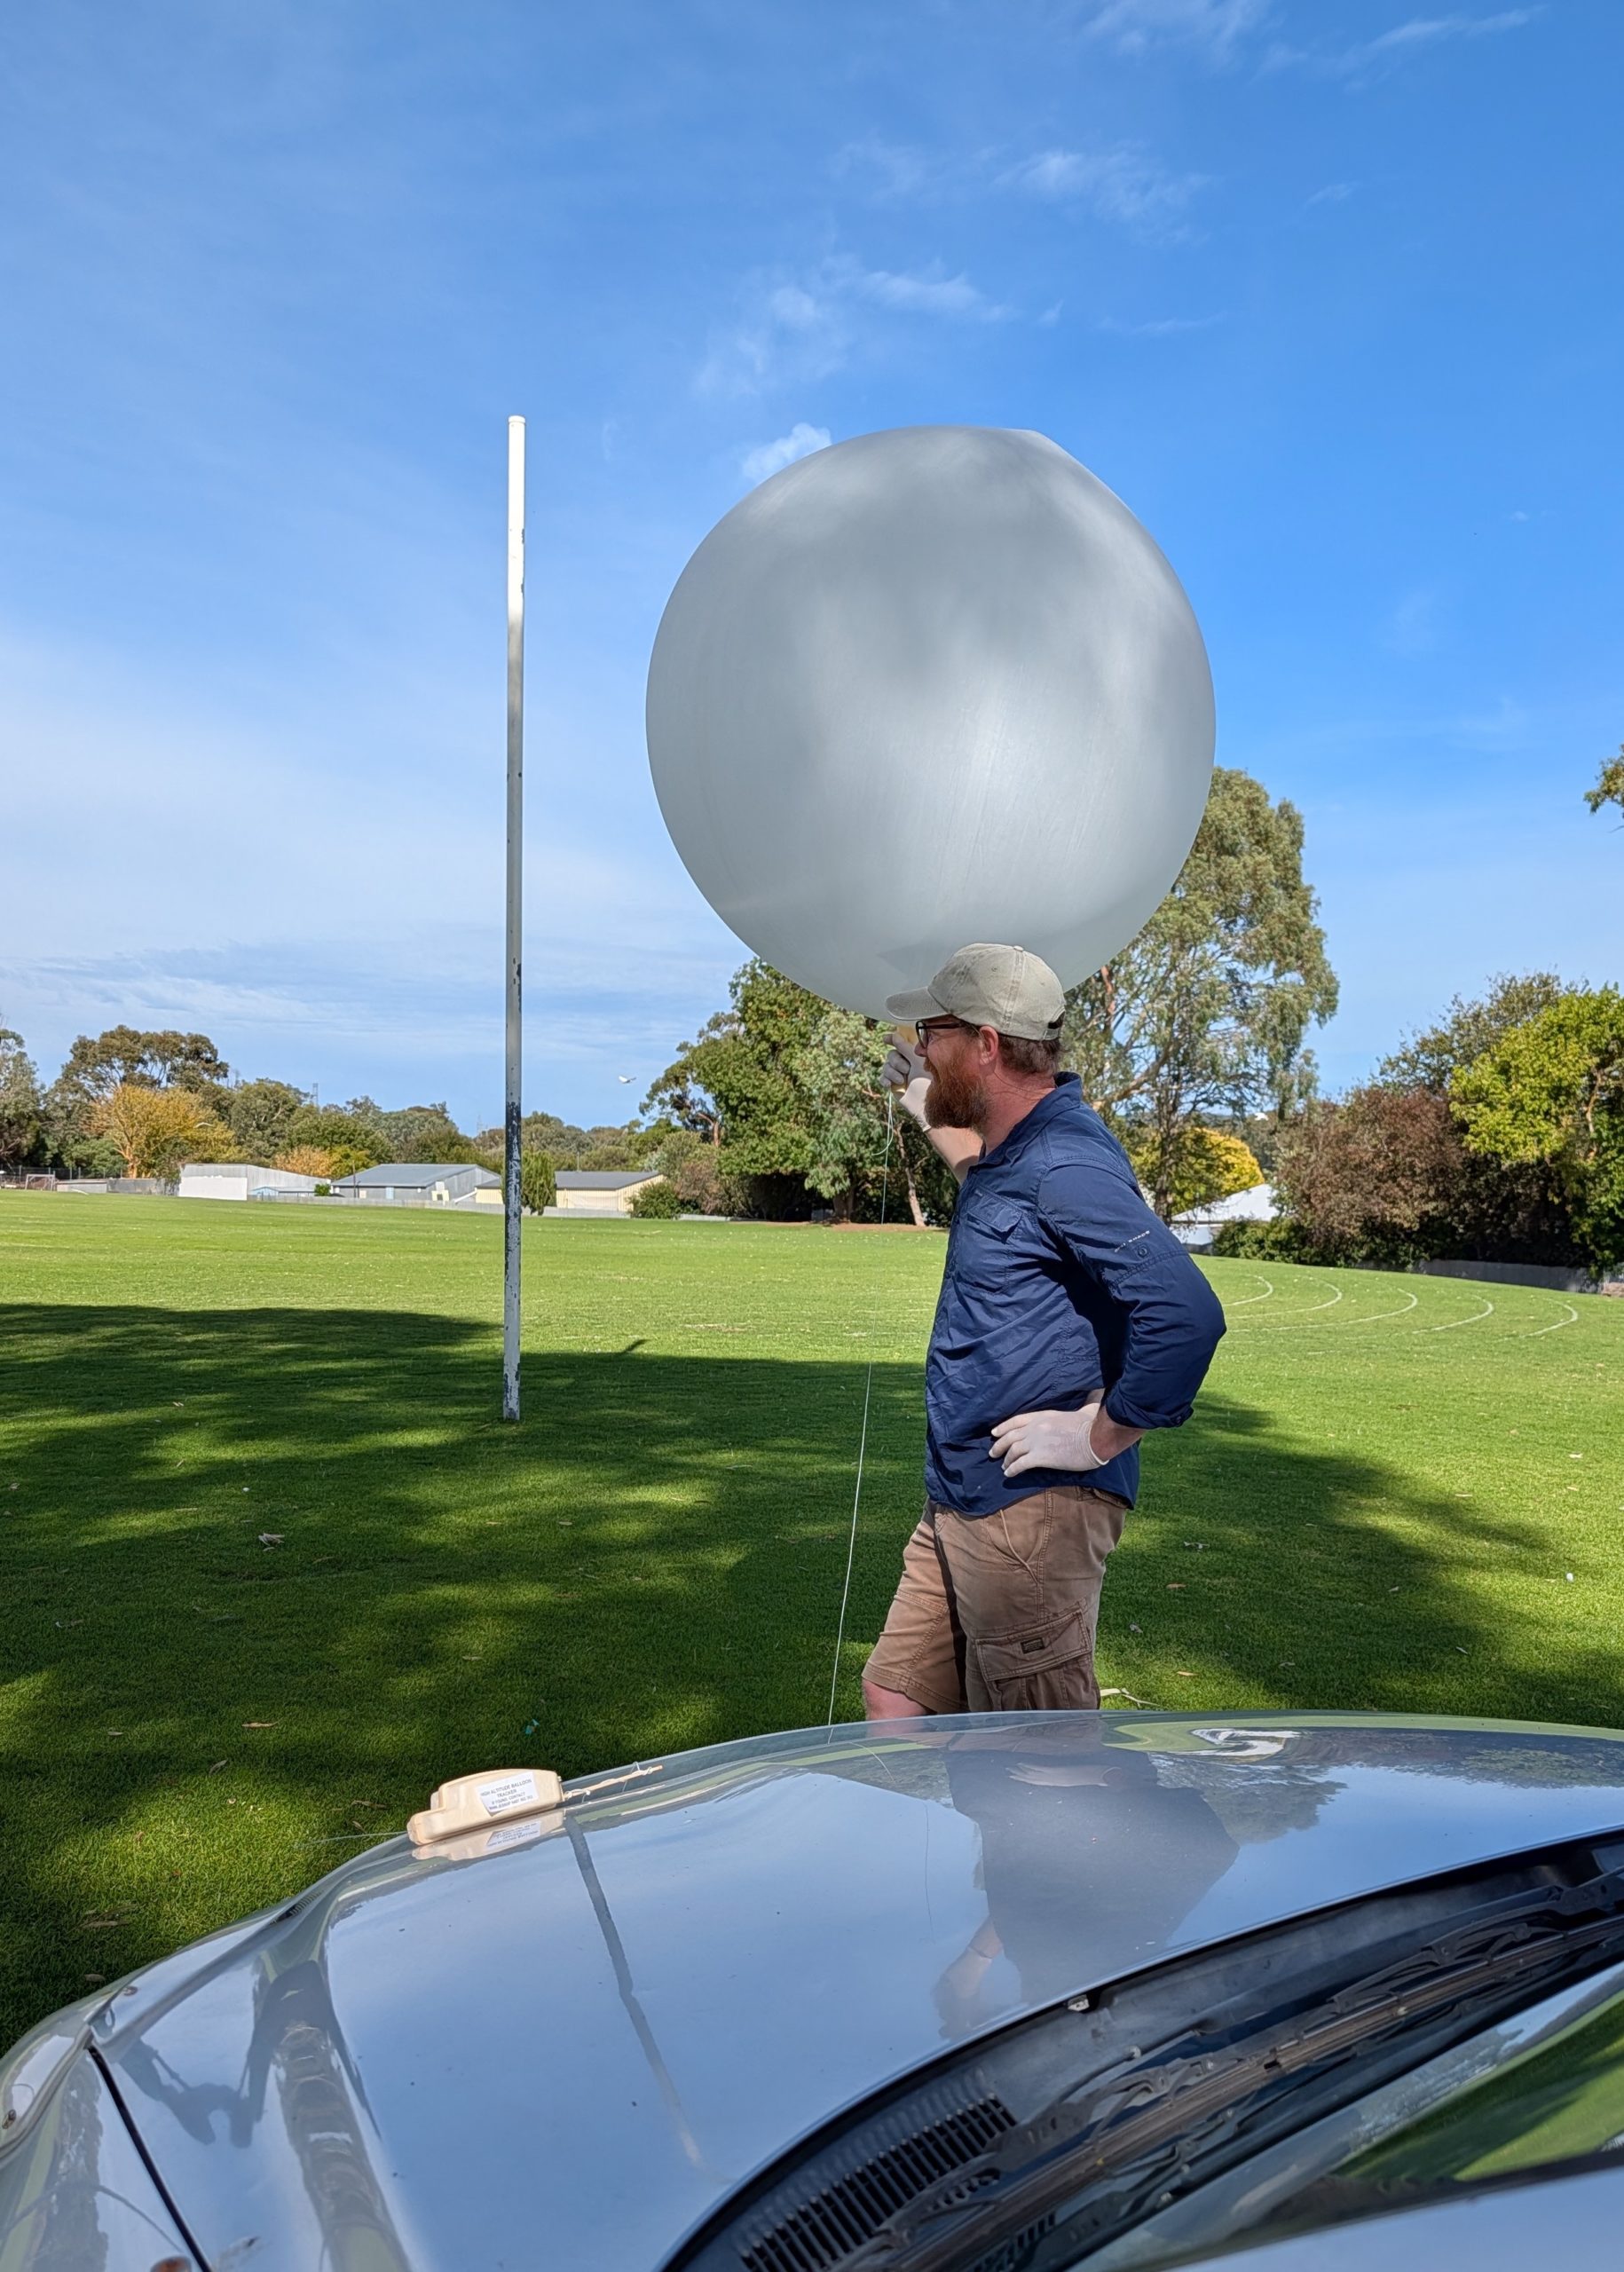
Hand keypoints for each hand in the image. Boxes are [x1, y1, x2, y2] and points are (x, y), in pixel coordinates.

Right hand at [882, 1035, 931, 1128]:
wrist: (927, 1103)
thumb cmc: (929, 1080)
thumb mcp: (918, 1061)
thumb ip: (906, 1048)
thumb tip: (895, 1035)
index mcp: (914, 1055)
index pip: (901, 1043)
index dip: (892, 1039)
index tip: (885, 1038)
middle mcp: (905, 1063)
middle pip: (891, 1054)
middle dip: (896, 1061)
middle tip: (907, 1070)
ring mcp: (899, 1074)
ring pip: (886, 1066)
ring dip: (892, 1072)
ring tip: (902, 1080)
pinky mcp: (893, 1085)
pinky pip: (882, 1078)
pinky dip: (885, 1080)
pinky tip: (890, 1085)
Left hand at [990, 1392, 1106, 1477]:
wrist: (1095, 1438)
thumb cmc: (1092, 1425)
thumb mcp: (1082, 1411)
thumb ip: (1082, 1406)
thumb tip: (1093, 1400)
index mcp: (1043, 1416)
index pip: (1016, 1420)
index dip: (1003, 1427)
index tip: (994, 1433)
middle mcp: (1035, 1427)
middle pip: (1010, 1436)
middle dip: (999, 1445)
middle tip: (993, 1453)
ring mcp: (1036, 1442)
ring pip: (1013, 1451)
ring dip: (1006, 1459)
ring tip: (1003, 1466)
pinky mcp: (1040, 1457)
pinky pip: (1020, 1464)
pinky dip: (1012, 1469)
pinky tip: (1009, 1474)